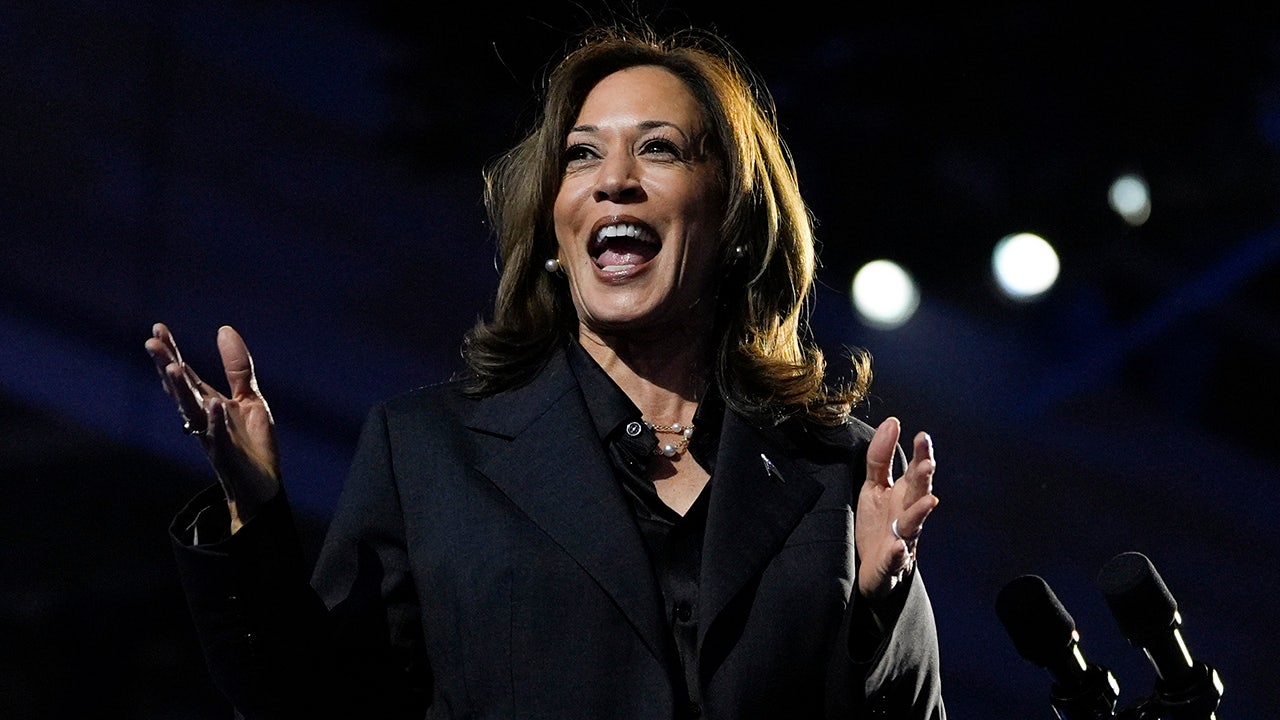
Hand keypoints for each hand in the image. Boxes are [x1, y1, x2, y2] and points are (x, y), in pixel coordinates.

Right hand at [145, 323, 280, 532]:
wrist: (261, 486)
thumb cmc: (251, 443)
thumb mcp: (249, 398)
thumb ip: (236, 367)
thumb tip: (224, 329)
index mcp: (207, 403)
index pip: (186, 374)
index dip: (172, 352)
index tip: (157, 329)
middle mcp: (203, 419)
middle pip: (181, 389)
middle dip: (167, 366)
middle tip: (151, 343)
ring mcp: (213, 437)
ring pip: (192, 412)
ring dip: (182, 391)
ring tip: (174, 368)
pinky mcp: (228, 454)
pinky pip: (219, 436)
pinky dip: (216, 421)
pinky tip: (213, 404)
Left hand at [855, 417, 938, 598]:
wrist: (875, 568)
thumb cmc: (879, 523)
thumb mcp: (874, 486)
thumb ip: (880, 457)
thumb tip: (893, 422)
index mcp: (905, 494)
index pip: (916, 471)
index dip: (921, 454)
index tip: (922, 436)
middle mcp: (908, 514)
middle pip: (919, 494)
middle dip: (924, 480)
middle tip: (927, 465)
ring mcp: (902, 538)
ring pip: (914, 525)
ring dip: (921, 513)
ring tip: (929, 502)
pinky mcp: (891, 562)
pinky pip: (895, 558)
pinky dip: (897, 553)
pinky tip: (896, 546)